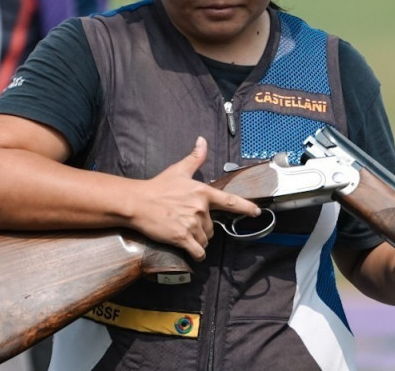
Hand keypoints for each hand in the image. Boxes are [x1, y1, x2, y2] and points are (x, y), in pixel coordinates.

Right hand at [128, 137, 260, 260]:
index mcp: (203, 192)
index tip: (257, 212)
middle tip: (189, 222)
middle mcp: (201, 209)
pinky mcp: (182, 238)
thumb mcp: (179, 170)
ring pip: (205, 239)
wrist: (137, 202)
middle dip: (204, 228)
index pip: (231, 201)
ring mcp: (192, 224)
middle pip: (213, 226)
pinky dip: (197, 254)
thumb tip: (202, 141)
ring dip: (199, 240)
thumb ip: (195, 158)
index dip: (246, 208)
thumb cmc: (157, 186)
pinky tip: (194, 253)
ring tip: (185, 233)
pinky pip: (197, 251)